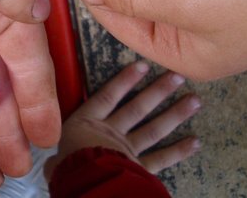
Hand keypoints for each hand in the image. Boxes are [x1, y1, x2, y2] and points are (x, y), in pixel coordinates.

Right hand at [44, 62, 199, 180]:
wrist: (82, 180)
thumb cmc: (66, 168)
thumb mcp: (56, 160)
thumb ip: (58, 159)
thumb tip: (52, 165)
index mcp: (86, 123)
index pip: (107, 96)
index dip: (125, 80)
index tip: (143, 65)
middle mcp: (110, 132)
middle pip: (137, 108)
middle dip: (159, 92)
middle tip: (178, 77)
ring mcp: (127, 149)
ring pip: (154, 129)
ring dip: (175, 114)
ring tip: (194, 101)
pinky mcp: (138, 167)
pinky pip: (161, 158)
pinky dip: (178, 151)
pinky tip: (195, 141)